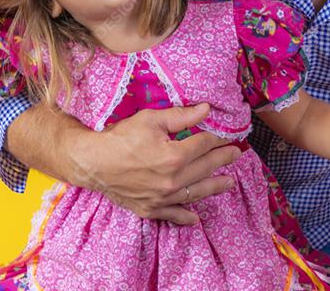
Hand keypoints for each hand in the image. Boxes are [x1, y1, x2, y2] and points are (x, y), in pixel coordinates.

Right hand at [77, 103, 242, 224]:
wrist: (92, 162)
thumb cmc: (120, 138)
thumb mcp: (150, 119)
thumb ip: (181, 116)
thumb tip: (206, 110)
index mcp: (174, 156)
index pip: (203, 145)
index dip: (217, 138)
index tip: (227, 136)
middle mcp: (172, 180)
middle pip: (205, 168)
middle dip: (222, 159)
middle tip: (236, 154)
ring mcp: (162, 198)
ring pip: (196, 192)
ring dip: (215, 186)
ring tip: (229, 182)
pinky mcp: (150, 209)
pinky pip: (173, 215)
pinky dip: (186, 217)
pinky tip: (196, 218)